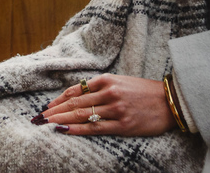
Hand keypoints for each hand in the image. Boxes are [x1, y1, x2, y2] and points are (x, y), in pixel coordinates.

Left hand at [38, 74, 174, 135]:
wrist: (171, 101)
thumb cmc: (145, 92)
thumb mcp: (121, 82)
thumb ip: (102, 87)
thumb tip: (79, 96)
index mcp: (107, 79)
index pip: (75, 90)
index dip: (59, 99)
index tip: (47, 106)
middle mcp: (109, 92)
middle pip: (74, 102)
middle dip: (54, 110)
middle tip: (38, 117)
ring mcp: (115, 109)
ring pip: (81, 114)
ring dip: (61, 119)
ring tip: (46, 124)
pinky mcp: (122, 125)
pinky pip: (95, 128)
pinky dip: (77, 129)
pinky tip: (65, 130)